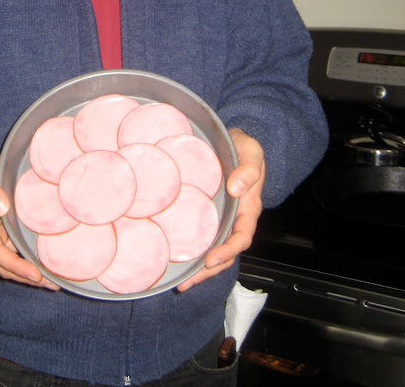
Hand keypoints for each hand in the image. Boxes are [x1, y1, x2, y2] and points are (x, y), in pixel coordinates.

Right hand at [0, 152, 58, 289]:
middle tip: (52, 284)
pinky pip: (8, 256)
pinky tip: (41, 267)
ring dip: (26, 275)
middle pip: (0, 265)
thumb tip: (0, 207)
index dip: (15, 266)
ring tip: (52, 281)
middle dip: (25, 277)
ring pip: (4, 265)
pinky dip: (23, 264)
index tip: (35, 275)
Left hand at [177, 128, 263, 290]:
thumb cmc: (245, 148)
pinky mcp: (208, 216)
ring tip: (180, 283)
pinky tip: (175, 260)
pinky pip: (203, 237)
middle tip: (188, 282)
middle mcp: (236, 219)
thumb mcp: (252, 153)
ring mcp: (222, 220)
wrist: (234, 143)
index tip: (210, 259)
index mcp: (248, 208)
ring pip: (214, 251)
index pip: (242, 237)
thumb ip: (249, 170)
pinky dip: (192, 251)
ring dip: (200, 270)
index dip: (228, 251)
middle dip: (209, 271)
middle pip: (227, 253)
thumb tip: (236, 188)